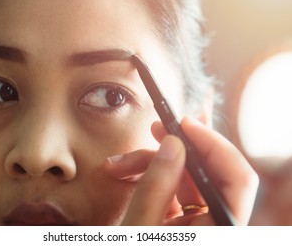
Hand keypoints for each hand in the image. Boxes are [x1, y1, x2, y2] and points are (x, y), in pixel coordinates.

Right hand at [104, 117, 258, 224]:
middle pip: (209, 171)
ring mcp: (198, 221)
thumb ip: (158, 184)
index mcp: (215, 230)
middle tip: (155, 129)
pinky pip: (172, 186)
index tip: (184, 124)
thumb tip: (174, 143)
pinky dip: (149, 176)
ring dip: (151, 163)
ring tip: (119, 165)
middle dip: (177, 148)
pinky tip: (126, 174)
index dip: (214, 144)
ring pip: (186, 176)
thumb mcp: (140, 226)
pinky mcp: (181, 217)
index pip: (237, 179)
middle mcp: (213, 224)